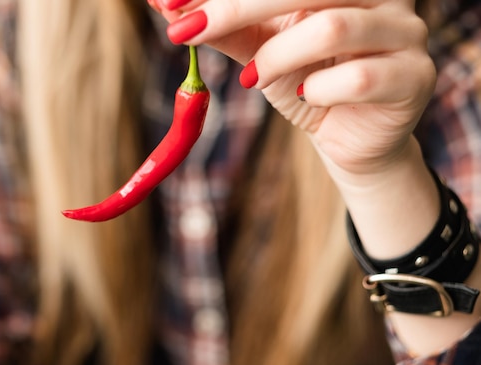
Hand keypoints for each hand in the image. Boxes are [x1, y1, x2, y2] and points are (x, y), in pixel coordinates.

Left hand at [151, 0, 435, 178]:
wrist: (348, 136)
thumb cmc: (305, 81)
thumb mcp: (259, 49)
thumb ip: (223, 27)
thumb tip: (165, 6)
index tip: (171, 4)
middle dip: (236, 6)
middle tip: (185, 29)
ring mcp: (405, 31)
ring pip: (333, 28)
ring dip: (277, 56)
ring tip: (253, 78)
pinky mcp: (414, 77)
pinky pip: (359, 79)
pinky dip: (318, 90)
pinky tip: (307, 96)